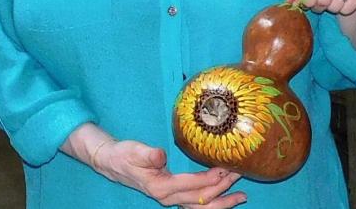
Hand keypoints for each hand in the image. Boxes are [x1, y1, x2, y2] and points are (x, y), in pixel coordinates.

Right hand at [93, 139, 245, 207]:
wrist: (113, 163)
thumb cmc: (125, 155)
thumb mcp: (134, 151)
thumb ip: (148, 155)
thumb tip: (160, 155)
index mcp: (161, 187)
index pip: (192, 185)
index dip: (210, 178)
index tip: (226, 168)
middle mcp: (168, 197)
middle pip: (200, 199)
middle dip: (222, 188)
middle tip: (240, 174)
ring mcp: (172, 199)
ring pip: (201, 207)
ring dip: (222, 202)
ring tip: (242, 196)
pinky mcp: (175, 195)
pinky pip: (197, 204)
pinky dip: (213, 203)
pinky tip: (227, 198)